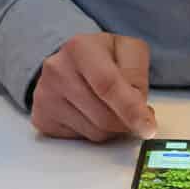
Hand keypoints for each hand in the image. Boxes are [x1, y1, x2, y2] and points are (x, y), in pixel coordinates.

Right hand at [30, 33, 153, 141]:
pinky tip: (90, 114)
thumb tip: (139, 109)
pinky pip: (79, 139)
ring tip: (109, 108)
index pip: (108, 85)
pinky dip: (93, 131)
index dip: (130, 109)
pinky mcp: (42, 117)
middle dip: (126, 122)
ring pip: (93, 132)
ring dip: (111, 128)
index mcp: (79, 48)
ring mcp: (45, 95)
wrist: (69, 61)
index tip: (147, 128)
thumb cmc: (103, 57)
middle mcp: (56, 70)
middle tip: (135, 114)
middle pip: (103, 116)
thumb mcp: (128, 51)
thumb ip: (137, 75)